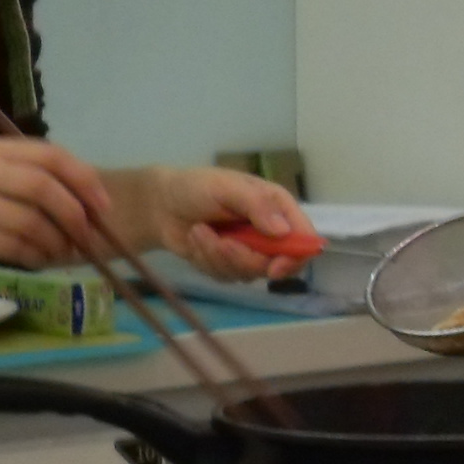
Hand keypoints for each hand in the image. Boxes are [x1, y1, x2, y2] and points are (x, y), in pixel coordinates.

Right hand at [0, 139, 112, 276]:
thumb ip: (35, 178)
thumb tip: (91, 200)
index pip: (52, 156)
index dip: (84, 181)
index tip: (103, 206)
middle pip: (43, 188)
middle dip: (73, 215)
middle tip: (85, 235)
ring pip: (31, 221)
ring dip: (55, 242)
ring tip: (59, 251)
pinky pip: (14, 246)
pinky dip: (35, 256)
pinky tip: (38, 259)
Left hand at [134, 166, 318, 281]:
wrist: (161, 204)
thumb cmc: (196, 187)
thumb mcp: (227, 187)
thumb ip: (256, 206)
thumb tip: (283, 231)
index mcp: (276, 208)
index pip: (303, 238)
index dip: (295, 256)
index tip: (274, 268)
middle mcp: (268, 232)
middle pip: (276, 264)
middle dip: (245, 258)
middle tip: (223, 243)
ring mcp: (249, 251)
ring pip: (248, 273)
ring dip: (219, 256)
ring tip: (200, 231)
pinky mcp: (228, 266)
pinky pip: (226, 277)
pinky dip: (207, 260)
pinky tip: (196, 239)